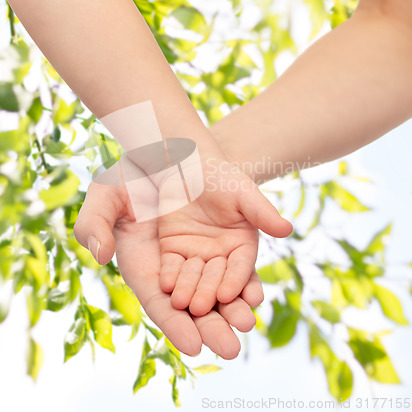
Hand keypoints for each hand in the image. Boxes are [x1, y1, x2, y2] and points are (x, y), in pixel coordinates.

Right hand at [74, 180, 263, 358]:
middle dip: (211, 326)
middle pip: (193, 304)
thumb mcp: (104, 195)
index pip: (159, 303)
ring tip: (246, 323)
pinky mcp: (224, 237)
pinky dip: (243, 279)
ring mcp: (201, 252)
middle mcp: (175, 265)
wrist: (163, 150)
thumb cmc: (130, 174)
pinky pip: (235, 263)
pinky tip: (254, 293)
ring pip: (217, 287)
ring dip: (232, 307)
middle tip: (230, 348)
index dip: (175, 324)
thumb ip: (94, 225)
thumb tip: (100, 255)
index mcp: (144, 264)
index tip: (194, 346)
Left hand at [158, 156, 291, 316]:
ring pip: (193, 277)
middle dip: (209, 294)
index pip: (241, 267)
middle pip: (216, 279)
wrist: (189, 165)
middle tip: (202, 309)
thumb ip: (263, 212)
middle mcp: (221, 254)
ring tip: (182, 304)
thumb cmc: (222, 176)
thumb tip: (288, 229)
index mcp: (243, 244)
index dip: (236, 281)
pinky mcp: (173, 250)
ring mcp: (196, 254)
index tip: (229, 294)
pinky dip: (169, 277)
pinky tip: (165, 286)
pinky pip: (171, 266)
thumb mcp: (244, 193)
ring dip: (188, 291)